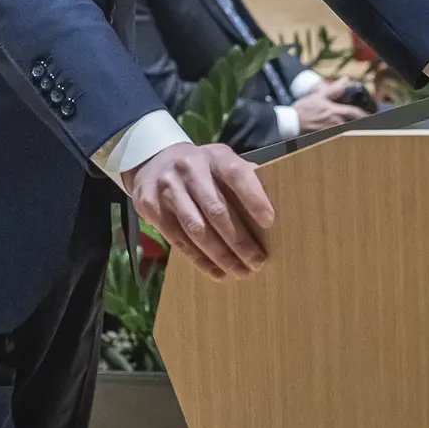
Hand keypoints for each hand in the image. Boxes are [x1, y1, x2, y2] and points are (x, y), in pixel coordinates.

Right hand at [123, 142, 273, 279]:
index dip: (253, 197)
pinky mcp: (150, 206)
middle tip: (258, 261)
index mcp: (215, 156)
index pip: (236, 174)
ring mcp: (167, 187)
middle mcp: (189, 168)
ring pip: (196, 229)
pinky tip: (216, 271)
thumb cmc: (202, 168)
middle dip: (239, 240)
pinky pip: (178, 239)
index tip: (269, 222)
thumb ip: (244, 178)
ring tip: (240, 271)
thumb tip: (278, 202)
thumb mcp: (222, 162)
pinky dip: (199, 259)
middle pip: (216, 209)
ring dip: (220, 255)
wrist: (153, 162)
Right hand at [292, 79, 369, 132]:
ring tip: (352, 126)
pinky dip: (341, 133)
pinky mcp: (326, 138)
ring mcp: (331, 132)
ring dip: (350, 127)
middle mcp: (336, 124)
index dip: (364, 113)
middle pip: (352, 123)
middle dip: (358, 122)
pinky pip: (337, 136)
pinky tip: (340, 132)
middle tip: (364, 120)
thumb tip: (345, 79)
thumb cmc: (304, 110)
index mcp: (335, 112)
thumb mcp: (319, 96)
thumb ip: (334, 89)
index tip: (370, 114)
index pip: (355, 113)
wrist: (291, 123)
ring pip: (345, 130)